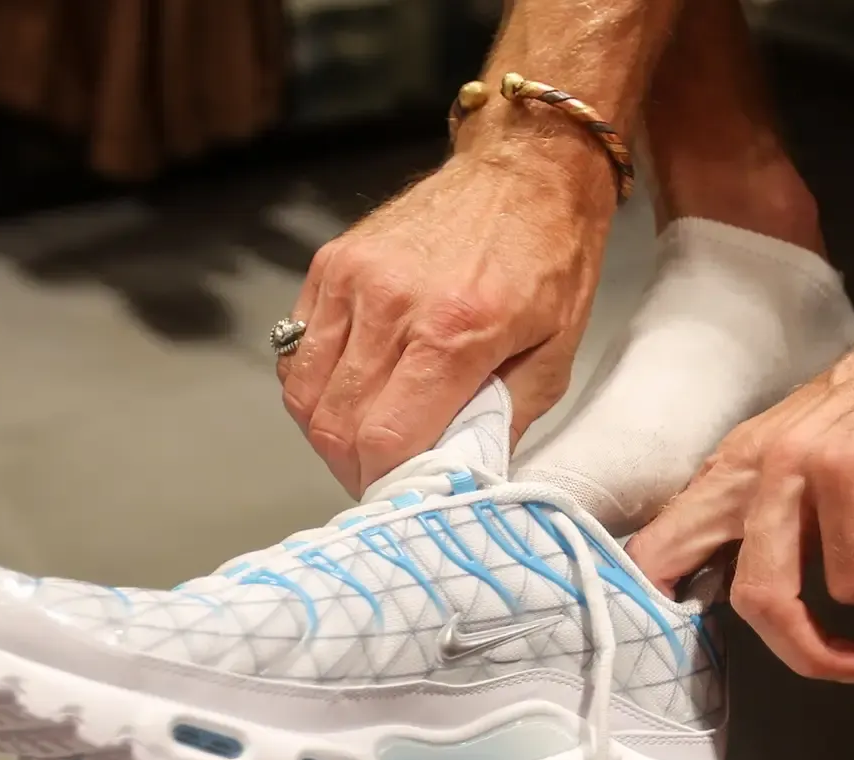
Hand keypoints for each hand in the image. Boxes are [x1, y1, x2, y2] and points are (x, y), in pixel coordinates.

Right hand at [281, 139, 613, 494]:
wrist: (527, 169)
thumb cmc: (550, 259)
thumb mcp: (555, 354)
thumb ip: (502, 421)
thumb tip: (461, 479)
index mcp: (455, 329)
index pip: (385, 437)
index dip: (385, 483)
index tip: (400, 497)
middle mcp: (393, 302)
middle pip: (335, 423)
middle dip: (354, 468)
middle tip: (382, 478)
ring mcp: (353, 278)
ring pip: (305, 393)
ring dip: (328, 433)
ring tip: (366, 439)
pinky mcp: (332, 263)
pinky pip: (298, 351)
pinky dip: (316, 388)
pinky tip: (352, 393)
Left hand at [627, 277, 853, 681]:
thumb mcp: (828, 465)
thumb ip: (788, 520)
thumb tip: (767, 594)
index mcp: (735, 465)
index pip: (655, 545)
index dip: (650, 607)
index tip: (700, 662)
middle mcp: (748, 463)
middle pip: (681, 574)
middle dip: (739, 643)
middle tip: (812, 668)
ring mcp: (793, 464)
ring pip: (766, 598)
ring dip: (821, 650)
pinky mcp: (850, 471)